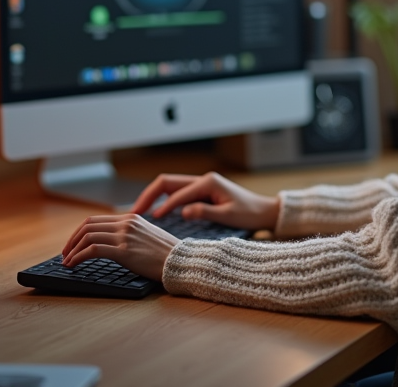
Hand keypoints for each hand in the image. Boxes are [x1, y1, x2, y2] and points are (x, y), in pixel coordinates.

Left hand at [61, 214, 178, 281]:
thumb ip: (130, 235)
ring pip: (87, 237)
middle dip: (72, 240)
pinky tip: (73, 264)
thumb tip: (111, 244)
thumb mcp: (147, 237)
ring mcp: (124, 236)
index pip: (96, 220)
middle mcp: (126, 223)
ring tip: (67, 261)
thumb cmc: (166, 254)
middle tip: (65, 253)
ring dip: (72, 250)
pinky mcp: (123, 250)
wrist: (181, 261)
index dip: (79, 232)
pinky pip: (93, 250)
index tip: (73, 244)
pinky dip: (78, 257)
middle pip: (87, 226)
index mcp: (131, 218)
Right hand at [129, 171, 280, 230]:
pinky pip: (176, 193)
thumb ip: (205, 213)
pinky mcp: (200, 191)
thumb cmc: (249, 213)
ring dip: (153, 197)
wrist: (264, 211)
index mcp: (207, 182)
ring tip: (138, 212)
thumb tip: (183, 212)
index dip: (162, 206)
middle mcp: (201, 179)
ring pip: (169, 186)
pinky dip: (162, 200)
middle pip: (167, 182)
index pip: (177, 192)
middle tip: (134, 212)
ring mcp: (200, 184)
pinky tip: (154, 212)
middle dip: (148, 195)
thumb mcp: (228, 215)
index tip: (149, 219)